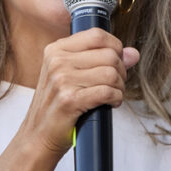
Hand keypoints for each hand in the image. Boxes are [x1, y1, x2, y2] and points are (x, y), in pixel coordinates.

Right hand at [20, 28, 139, 156]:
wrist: (38, 136)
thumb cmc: (56, 105)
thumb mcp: (72, 76)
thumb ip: (101, 60)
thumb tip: (133, 54)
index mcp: (56, 50)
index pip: (97, 35)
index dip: (115, 47)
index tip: (116, 61)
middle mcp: (57, 61)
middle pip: (109, 55)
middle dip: (121, 71)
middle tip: (115, 84)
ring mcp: (62, 80)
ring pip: (111, 73)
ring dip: (119, 87)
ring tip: (112, 95)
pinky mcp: (70, 100)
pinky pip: (107, 91)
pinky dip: (116, 98)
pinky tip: (110, 103)